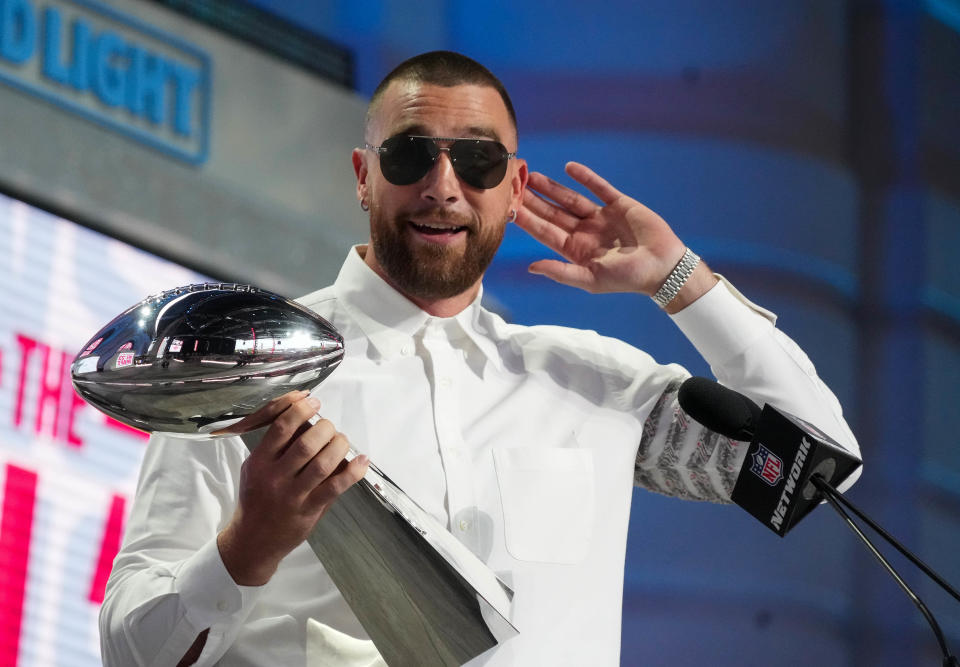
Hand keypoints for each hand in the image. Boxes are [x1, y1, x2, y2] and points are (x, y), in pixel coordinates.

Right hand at [216, 392, 368, 584]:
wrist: (252, 541)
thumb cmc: (257, 499)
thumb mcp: (254, 469)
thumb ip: (276, 447)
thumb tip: (306, 418)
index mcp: (259, 462)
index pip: (281, 427)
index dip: (301, 409)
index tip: (313, 401)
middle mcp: (274, 477)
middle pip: (306, 443)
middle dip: (325, 428)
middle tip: (330, 427)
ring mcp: (292, 495)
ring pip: (322, 463)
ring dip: (339, 446)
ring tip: (342, 441)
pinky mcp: (309, 510)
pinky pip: (335, 487)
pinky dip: (352, 472)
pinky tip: (361, 461)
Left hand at [517, 162, 715, 308]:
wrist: (663, 267)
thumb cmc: (627, 279)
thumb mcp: (591, 280)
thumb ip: (560, 272)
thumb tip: (531, 267)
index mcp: (575, 250)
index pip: (544, 232)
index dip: (526, 219)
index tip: (507, 207)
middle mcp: (584, 232)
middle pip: (552, 213)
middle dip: (533, 200)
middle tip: (513, 184)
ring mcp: (600, 217)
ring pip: (570, 199)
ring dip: (552, 187)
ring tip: (532, 175)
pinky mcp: (619, 204)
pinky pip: (599, 188)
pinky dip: (585, 177)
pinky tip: (568, 168)